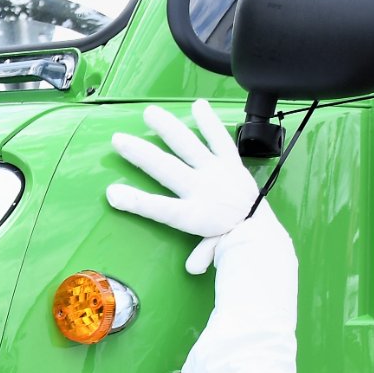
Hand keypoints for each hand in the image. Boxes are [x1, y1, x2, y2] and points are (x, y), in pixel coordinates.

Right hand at [107, 99, 259, 272]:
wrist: (260, 230)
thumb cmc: (231, 240)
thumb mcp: (211, 250)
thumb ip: (201, 254)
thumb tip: (193, 267)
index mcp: (193, 215)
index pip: (159, 208)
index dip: (135, 201)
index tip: (112, 192)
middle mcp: (202, 189)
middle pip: (166, 169)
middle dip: (140, 154)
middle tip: (119, 139)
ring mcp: (216, 172)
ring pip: (189, 146)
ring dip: (168, 128)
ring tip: (150, 113)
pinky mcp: (230, 163)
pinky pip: (220, 139)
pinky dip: (210, 122)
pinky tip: (198, 105)